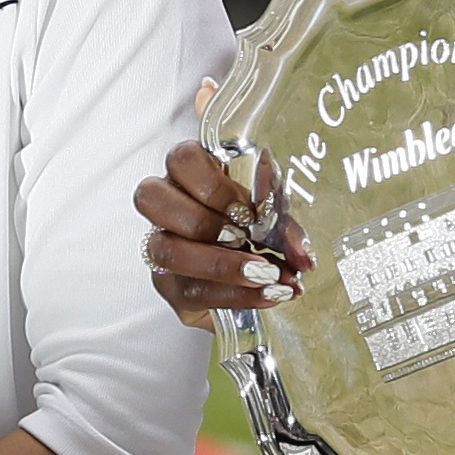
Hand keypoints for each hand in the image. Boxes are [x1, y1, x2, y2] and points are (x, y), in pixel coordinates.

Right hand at [135, 138, 309, 329]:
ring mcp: (162, 246)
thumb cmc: (259, 233)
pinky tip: (266, 293)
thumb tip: (302, 256)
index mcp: (192, 175)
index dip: (210, 182)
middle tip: (245, 237)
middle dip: (203, 220)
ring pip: (166, 250)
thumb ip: (285, 228)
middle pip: (152, 198)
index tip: (245, 207)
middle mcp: (167, 206)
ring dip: (221, 265)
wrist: (258, 278)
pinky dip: (236, 294)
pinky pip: (193, 291)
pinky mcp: (172, 287)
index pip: (181, 159)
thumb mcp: (275, 219)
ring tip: (265, 273)